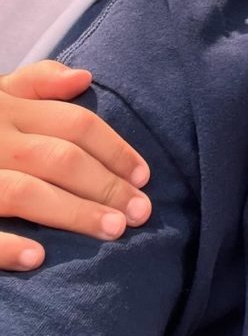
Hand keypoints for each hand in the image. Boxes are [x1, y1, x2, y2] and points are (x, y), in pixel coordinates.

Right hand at [0, 61, 150, 270]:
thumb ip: (36, 82)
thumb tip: (84, 77)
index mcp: (5, 108)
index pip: (75, 124)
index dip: (115, 149)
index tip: (145, 177)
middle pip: (59, 158)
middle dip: (106, 185)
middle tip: (141, 213)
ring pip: (26, 191)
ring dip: (73, 213)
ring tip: (112, 232)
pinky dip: (5, 245)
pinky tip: (39, 258)